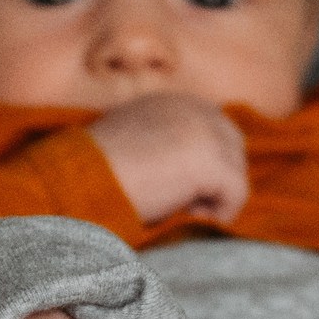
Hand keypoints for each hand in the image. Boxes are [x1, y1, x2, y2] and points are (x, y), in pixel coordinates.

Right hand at [89, 92, 248, 223]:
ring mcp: (207, 132)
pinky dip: (219, 214)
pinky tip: (187, 217)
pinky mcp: (213, 161)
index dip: (205, 166)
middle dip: (217, 180)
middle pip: (233, 150)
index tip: (178, 191)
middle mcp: (195, 108)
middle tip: (183, 205)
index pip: (216, 132)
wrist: (82, 181)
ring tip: (179, 210)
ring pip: (236, 173)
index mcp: (174, 102)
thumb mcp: (133, 144)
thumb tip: (189, 175)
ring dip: (214, 198)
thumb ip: (164, 146)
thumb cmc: (96, 173)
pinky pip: (237, 195)